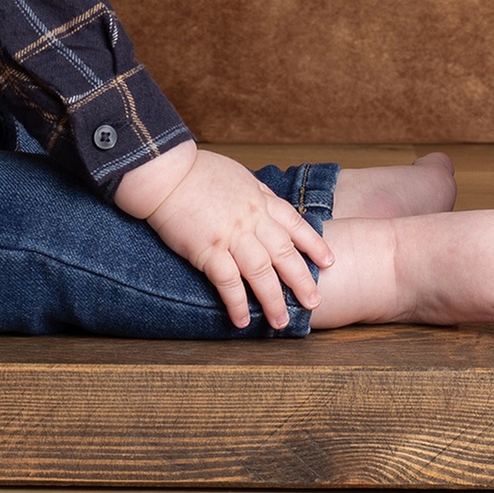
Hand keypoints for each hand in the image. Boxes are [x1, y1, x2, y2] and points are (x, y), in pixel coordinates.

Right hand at [138, 147, 336, 329]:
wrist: (165, 171)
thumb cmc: (195, 171)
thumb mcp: (236, 175)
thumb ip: (254, 193)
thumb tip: (265, 202)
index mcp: (258, 199)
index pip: (295, 224)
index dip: (313, 244)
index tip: (328, 261)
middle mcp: (251, 219)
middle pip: (284, 254)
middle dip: (302, 280)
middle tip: (314, 302)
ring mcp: (231, 235)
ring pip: (262, 272)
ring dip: (274, 299)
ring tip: (281, 321)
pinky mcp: (207, 249)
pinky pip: (228, 282)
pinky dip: (237, 303)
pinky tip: (242, 320)